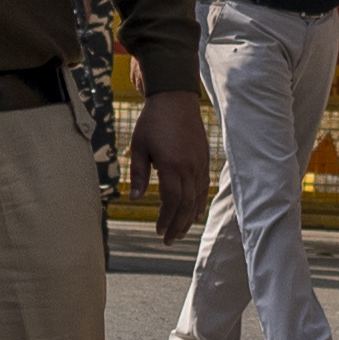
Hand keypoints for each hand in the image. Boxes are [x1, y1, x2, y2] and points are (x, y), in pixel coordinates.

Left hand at [131, 82, 212, 237]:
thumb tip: (134, 198)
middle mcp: (189, 167)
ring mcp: (200, 163)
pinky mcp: (204, 159)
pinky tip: (194, 214)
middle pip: (186, 205)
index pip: (171, 200)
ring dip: (189, 218)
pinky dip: (199, 203)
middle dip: (178, 225)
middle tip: (169, 241)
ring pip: (197, 198)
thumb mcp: (138, 146)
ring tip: (180, 233)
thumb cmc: (152, 121)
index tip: (159, 231)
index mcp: (171, 165)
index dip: (166, 218)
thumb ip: (138, 174)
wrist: (175, 98)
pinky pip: (204, 187)